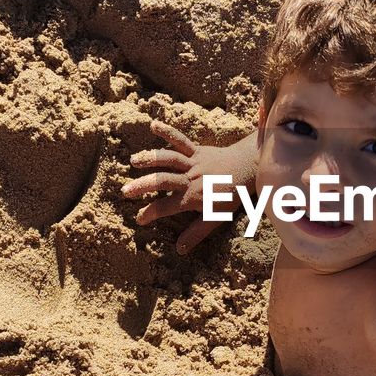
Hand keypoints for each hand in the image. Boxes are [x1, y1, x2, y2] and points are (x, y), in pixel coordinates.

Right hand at [121, 119, 246, 254]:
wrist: (249, 169)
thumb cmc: (233, 196)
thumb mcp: (217, 218)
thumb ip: (197, 233)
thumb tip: (179, 250)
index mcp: (194, 197)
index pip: (167, 206)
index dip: (151, 213)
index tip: (138, 218)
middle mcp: (191, 179)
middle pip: (163, 181)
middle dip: (143, 185)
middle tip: (125, 191)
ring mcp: (193, 163)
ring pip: (169, 159)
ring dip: (150, 159)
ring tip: (133, 161)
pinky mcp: (197, 150)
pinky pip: (181, 140)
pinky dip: (168, 131)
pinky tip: (154, 125)